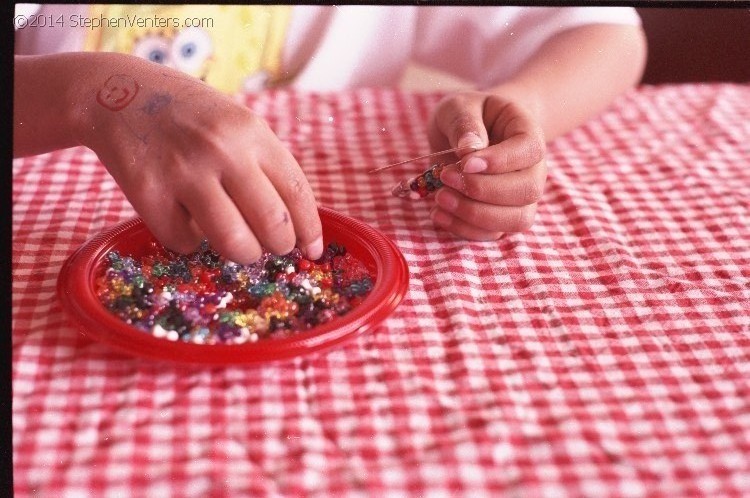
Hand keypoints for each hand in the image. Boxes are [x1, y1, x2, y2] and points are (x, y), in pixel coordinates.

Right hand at [80, 57, 322, 263]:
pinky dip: (191, 243)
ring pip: (233, 242)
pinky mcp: (147, 193)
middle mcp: (222, 151)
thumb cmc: (190, 115)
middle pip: (271, 224)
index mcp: (252, 132)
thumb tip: (296, 224)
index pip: (297, 192)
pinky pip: (184, 242)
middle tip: (272, 248)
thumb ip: (265, 164)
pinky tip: (187, 223)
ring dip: (242, 254)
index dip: (310, 229)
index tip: (312, 250)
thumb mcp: (237, 123)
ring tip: (239, 246)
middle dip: (279, 247)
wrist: (117, 94)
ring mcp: (183, 172)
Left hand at [427, 91, 546, 239]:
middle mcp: (533, 169)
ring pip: (514, 219)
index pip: (528, 151)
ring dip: (474, 214)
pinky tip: (438, 214)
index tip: (465, 162)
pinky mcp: (501, 217)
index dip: (499, 161)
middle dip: (483, 190)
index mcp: (528, 133)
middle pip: (526, 190)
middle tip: (446, 177)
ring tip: (440, 198)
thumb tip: (469, 151)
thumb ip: (464, 122)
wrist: (471, 133)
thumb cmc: (468, 116)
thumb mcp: (459, 106)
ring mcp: (520, 198)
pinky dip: (464, 229)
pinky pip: (492, 234)